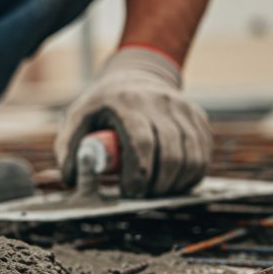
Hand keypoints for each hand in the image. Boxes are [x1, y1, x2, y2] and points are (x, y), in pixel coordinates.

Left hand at [54, 47, 211, 197]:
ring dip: (175, 184)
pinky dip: (190, 176)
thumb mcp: (78, 118)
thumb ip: (69, 148)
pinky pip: (202, 156)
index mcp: (127, 102)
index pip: (141, 142)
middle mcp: (160, 102)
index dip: (139, 173)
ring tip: (156, 191)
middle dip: (157, 185)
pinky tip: (173, 182)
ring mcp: (184, 109)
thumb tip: (71, 178)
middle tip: (142, 197)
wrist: (137, 77)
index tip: (130, 192)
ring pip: (191, 158)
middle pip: (171, 155)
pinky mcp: (198, 119)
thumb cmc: (103, 106)